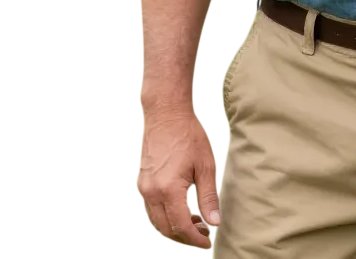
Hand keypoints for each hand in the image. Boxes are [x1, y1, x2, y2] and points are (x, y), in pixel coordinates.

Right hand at [136, 108, 220, 249]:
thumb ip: (208, 197)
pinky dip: (165, 217)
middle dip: (185, 238)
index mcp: (168, 189)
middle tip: (204, 234)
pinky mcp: (140, 183)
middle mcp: (151, 193)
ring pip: (156, 223)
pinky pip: (150, 210)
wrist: (166, 113)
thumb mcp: (205, 165)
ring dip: (174, 229)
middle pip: (165, 230)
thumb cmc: (188, 135)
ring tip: (196, 222)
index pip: (181, 227)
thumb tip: (214, 223)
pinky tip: (181, 209)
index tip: (208, 242)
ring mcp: (142, 188)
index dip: (195, 240)